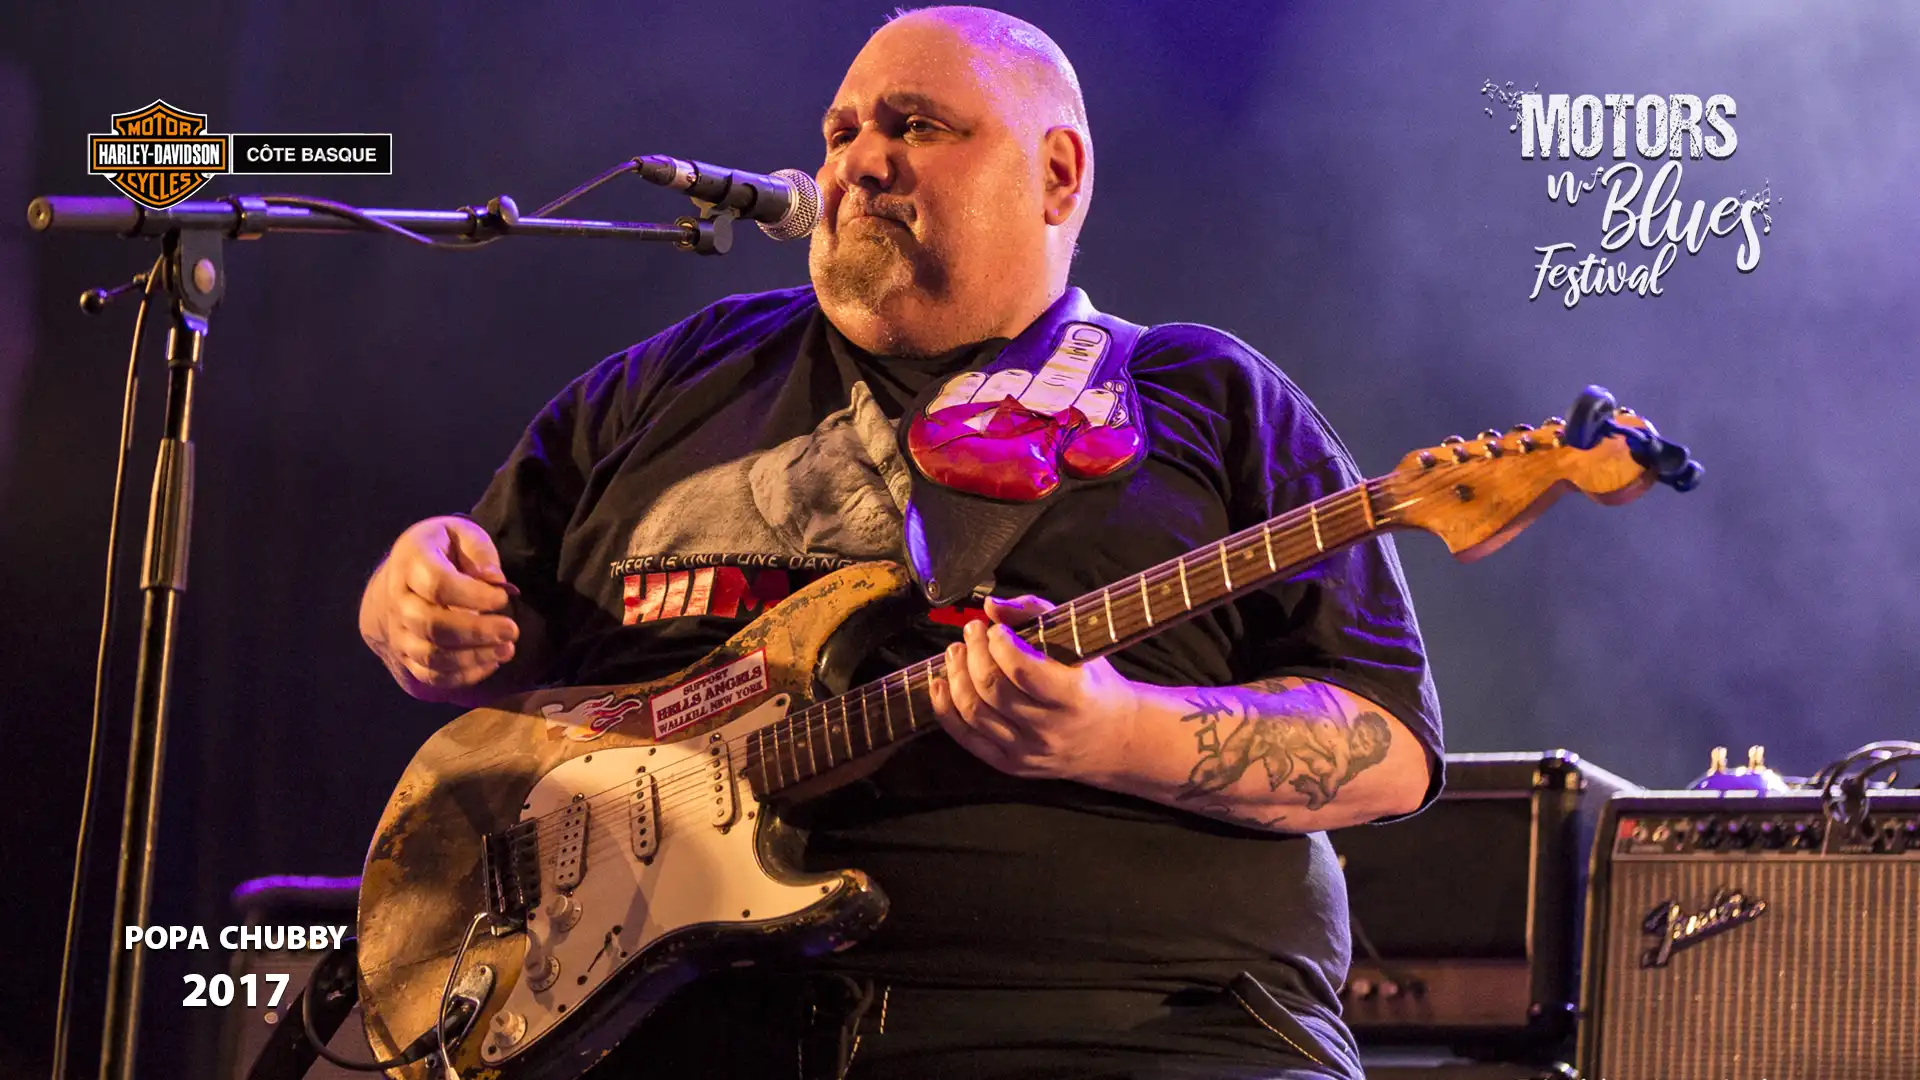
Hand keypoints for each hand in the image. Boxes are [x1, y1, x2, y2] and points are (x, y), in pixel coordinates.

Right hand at [359, 515, 519, 699]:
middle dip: (476, 632)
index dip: (474, 596)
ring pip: (430, 655)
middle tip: (512, 630)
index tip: (503, 598)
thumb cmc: (440, 551)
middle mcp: (396, 600)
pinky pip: (431, 675)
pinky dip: (463, 675)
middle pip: (431, 625)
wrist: (399, 578)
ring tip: (507, 649)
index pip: (438, 585)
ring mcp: (397, 632)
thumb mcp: (461, 534)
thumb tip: (495, 581)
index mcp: (410, 562)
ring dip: (473, 657)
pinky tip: (491, 663)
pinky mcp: (405, 656)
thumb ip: (479, 552)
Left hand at [928, 595, 1141, 782]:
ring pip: (974, 712)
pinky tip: (940, 684)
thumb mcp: (1080, 644)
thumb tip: (991, 606)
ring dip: (956, 676)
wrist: (1115, 740)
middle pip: (992, 689)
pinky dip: (946, 709)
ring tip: (957, 652)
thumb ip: (1037, 614)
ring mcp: (1027, 751)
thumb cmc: (1094, 684)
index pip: (1022, 670)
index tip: (994, 628)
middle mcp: (1049, 729)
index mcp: (1073, 697)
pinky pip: (967, 738)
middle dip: (973, 653)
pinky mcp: (1010, 764)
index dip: (999, 644)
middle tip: (971, 632)